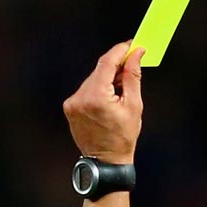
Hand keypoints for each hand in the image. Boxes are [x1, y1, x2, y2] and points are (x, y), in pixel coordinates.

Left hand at [63, 42, 143, 163]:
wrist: (105, 161)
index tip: (133, 45)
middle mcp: (79, 98)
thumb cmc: (122, 136)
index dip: (121, 50)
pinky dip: (99, 88)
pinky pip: (86, 90)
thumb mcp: (134, 104)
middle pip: (99, 70)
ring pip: (93, 79)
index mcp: (95, 97)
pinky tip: (110, 97)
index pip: (106, 62)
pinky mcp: (70, 108)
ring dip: (108, 78)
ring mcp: (72, 104)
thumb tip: (136, 53)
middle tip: (133, 64)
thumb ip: (133, 75)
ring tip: (122, 88)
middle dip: (117, 65)